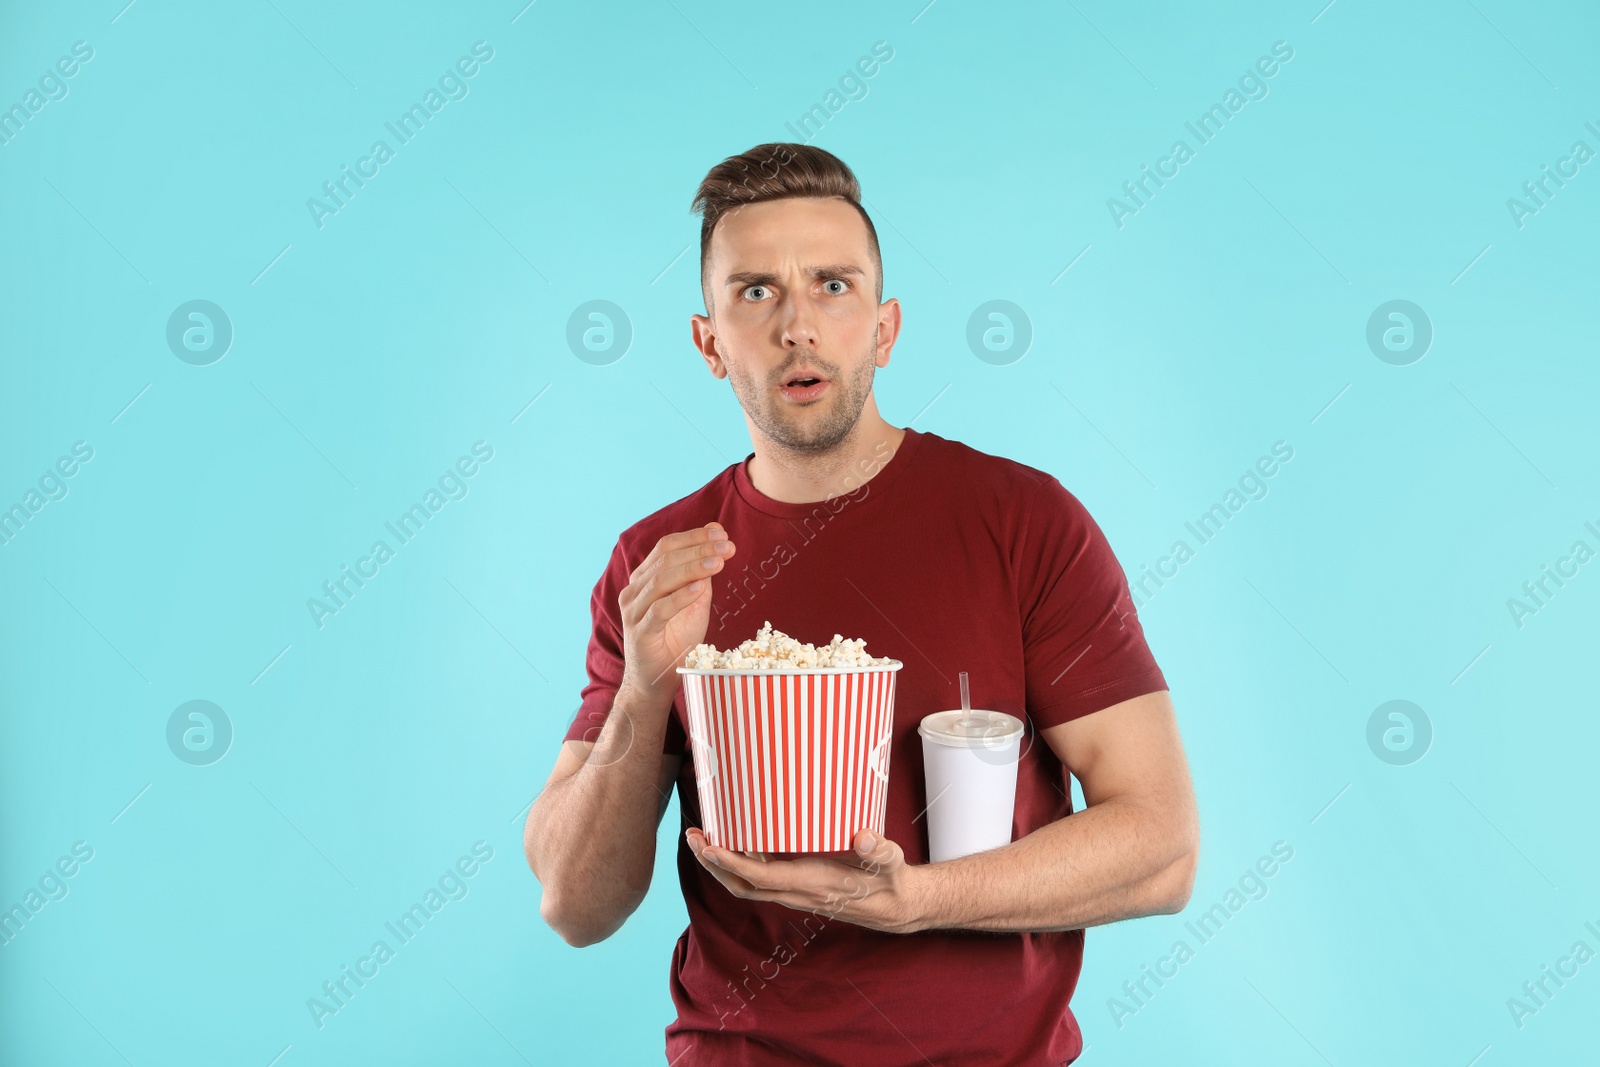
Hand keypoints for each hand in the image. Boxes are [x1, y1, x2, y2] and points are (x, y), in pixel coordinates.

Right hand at [617, 523, 736, 707]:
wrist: (656, 681)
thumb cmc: (675, 641)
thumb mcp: (694, 604)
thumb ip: (701, 576)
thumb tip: (716, 545)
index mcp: (644, 579)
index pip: (666, 547)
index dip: (694, 536)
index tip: (721, 534)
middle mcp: (634, 591)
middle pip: (665, 559)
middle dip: (699, 549)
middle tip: (726, 546)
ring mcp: (633, 612)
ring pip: (661, 580)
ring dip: (692, 568)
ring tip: (718, 562)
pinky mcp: (639, 634)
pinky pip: (659, 611)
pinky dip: (680, 597)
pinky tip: (699, 588)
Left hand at [685, 826, 925, 934]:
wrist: (895, 907)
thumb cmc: (890, 880)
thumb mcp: (890, 861)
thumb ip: (878, 849)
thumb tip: (863, 838)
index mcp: (814, 883)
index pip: (762, 878)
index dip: (732, 863)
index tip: (709, 846)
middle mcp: (798, 892)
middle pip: (743, 886)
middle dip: (714, 864)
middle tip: (693, 835)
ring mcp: (795, 893)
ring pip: (747, 886)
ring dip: (720, 866)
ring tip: (701, 838)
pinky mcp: (797, 889)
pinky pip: (759, 882)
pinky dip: (738, 866)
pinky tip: (732, 845)